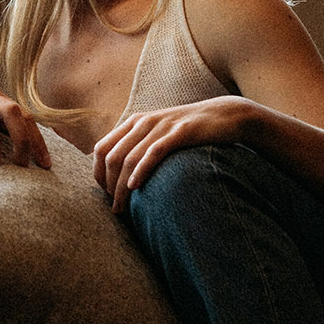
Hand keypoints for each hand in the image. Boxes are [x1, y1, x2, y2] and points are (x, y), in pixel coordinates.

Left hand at [92, 97, 258, 212]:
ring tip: (121, 208)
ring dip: (120, 186)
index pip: (101, 149)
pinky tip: (135, 187)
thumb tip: (122, 177)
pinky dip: (141, 170)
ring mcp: (161, 126)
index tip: (105, 195)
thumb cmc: (191, 132)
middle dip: (108, 186)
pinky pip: (153, 152)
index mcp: (134, 123)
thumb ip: (141, 148)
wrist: (225, 115)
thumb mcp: (160, 135)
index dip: (98, 174)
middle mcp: (143, 122)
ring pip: (129, 158)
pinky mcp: (180, 132)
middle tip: (115, 208)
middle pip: (112, 157)